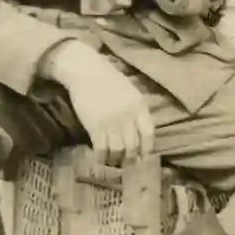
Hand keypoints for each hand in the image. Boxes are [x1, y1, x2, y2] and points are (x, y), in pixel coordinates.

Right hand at [46, 42, 153, 164]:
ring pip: (118, 150)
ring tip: (113, 162)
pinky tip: (100, 158)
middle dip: (131, 159)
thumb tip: (139, 134)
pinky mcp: (95, 126)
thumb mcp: (131, 93)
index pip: (149, 134)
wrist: (86, 71)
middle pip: (134, 146)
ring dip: (116, 160)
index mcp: (140, 106)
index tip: (143, 156)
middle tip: (126, 163)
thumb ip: (137, 111)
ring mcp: (112, 122)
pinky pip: (102, 149)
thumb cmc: (109, 81)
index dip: (147, 149)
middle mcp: (128, 116)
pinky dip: (102, 157)